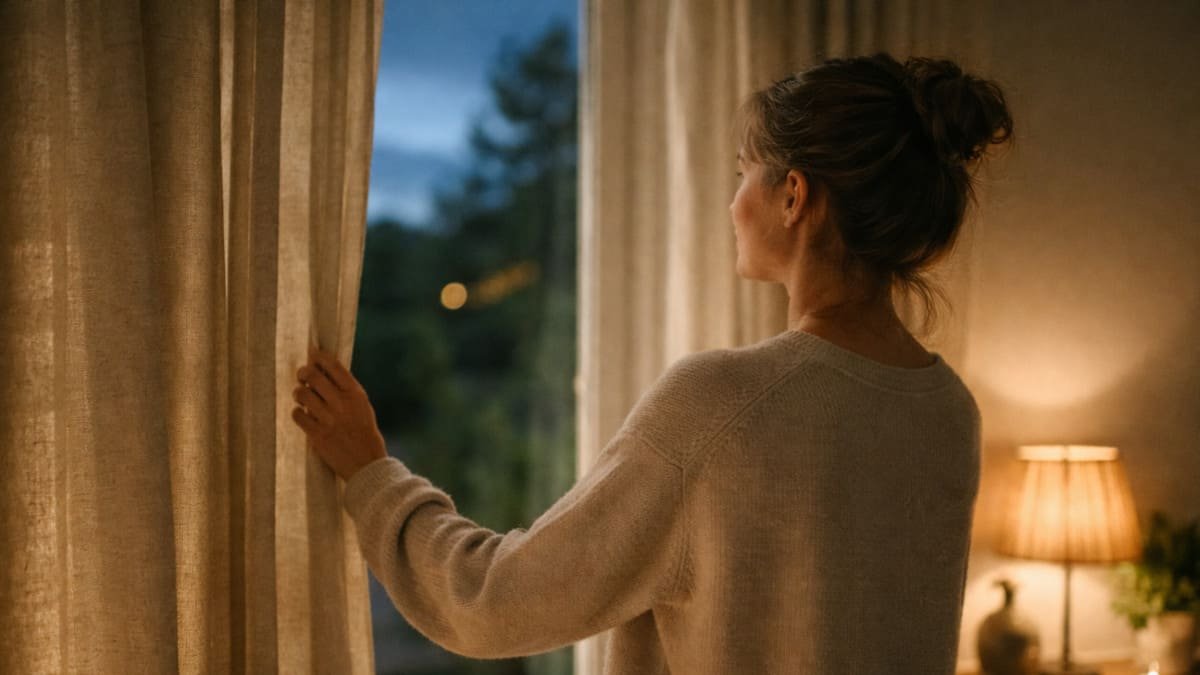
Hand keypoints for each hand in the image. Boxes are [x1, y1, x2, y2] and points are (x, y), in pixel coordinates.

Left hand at [290, 344, 387, 481]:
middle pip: (313, 376)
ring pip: (301, 394)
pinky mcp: (317, 435)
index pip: (333, 366)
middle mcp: (342, 404)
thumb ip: (345, 389)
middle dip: (304, 372)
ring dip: (299, 392)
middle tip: (302, 376)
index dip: (319, 356)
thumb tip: (322, 369)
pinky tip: (303, 414)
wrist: (366, 463)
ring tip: (302, 396)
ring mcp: (329, 420)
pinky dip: (298, 412)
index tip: (312, 354)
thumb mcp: (362, 406)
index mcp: (356, 394)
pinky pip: (298, 415)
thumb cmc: (364, 431)